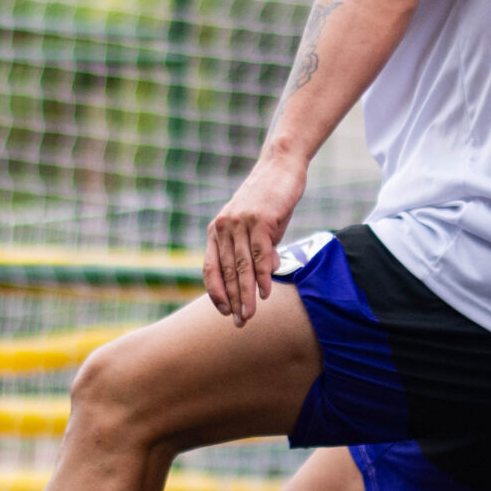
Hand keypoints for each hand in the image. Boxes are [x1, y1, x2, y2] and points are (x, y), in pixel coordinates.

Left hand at [204, 154, 306, 325]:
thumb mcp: (254, 226)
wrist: (280, 166)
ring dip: (246, 294)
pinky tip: (266, 292)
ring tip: (250, 315)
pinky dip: (263, 276)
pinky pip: (261, 254)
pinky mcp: (261, 219)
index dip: (216, 292)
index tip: (223, 312)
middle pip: (226, 272)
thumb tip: (261, 279)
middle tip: (239, 323)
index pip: (210, 268)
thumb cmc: (269, 199)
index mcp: (217, 230)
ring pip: (242, 266)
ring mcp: (241, 222)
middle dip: (232, 300)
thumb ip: (253, 250)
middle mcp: (224, 227)